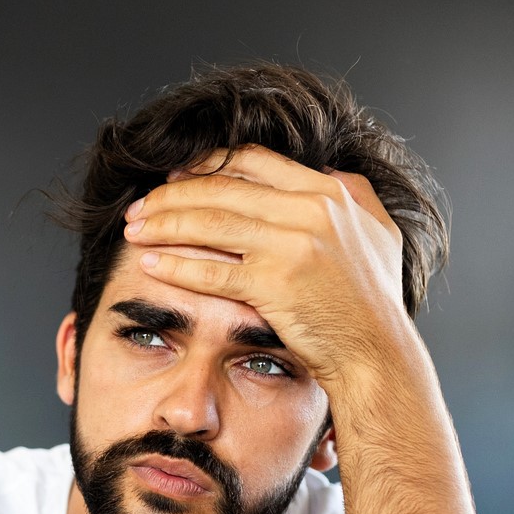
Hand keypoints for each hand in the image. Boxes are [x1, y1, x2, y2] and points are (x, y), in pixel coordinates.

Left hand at [121, 146, 415, 388]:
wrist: (376, 352)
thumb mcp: (378, 233)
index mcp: (326, 192)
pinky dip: (176, 266)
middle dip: (171, 196)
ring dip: (164, 225)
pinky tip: (152, 264)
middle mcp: (308, 211)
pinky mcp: (274, 284)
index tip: (175, 178)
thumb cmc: (375, 301)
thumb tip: (329, 171)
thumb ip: (355, 195)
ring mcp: (291, 246)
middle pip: (221, 190)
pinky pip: (212, 270)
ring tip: (134, 231)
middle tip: (139, 207)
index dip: (205, 166)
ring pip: (210, 225)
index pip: (251, 162)